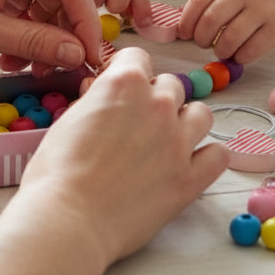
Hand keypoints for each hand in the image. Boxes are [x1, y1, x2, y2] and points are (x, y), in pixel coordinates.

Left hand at [0, 0, 103, 70]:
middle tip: (62, 70)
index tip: (92, 55)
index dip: (87, 22)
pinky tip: (16, 60)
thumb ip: (34, 42)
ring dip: (47, 42)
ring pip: (48, 11)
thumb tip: (78, 54)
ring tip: (32, 70)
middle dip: (65, 36)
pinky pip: (30, 17)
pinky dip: (30, 40)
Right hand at [0, 47, 227, 274]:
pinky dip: (206, 157)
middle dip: (154, 98)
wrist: (68, 218)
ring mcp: (179, 141)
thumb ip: (94, 99)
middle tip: (136, 122)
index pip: (138, 56)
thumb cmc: (56, 171)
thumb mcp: (67, 119)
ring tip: (166, 140)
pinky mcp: (190, 178)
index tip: (120, 89)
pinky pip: (218, 155)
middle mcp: (158, 104)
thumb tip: (101, 92)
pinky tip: (187, 164)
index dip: (126, 71)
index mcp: (124, 82)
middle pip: (171, 85)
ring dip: (185, 121)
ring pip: (201, 114)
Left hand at [177, 0, 274, 62]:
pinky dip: (240, 57)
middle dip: (201, 38)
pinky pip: (251, 50)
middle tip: (203, 44)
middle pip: (211, 19)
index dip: (187, 20)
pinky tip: (240, 54)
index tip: (184, 33)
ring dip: (221, 50)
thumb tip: (187, 26)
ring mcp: (265, 8)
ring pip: (230, 38)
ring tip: (222, 50)